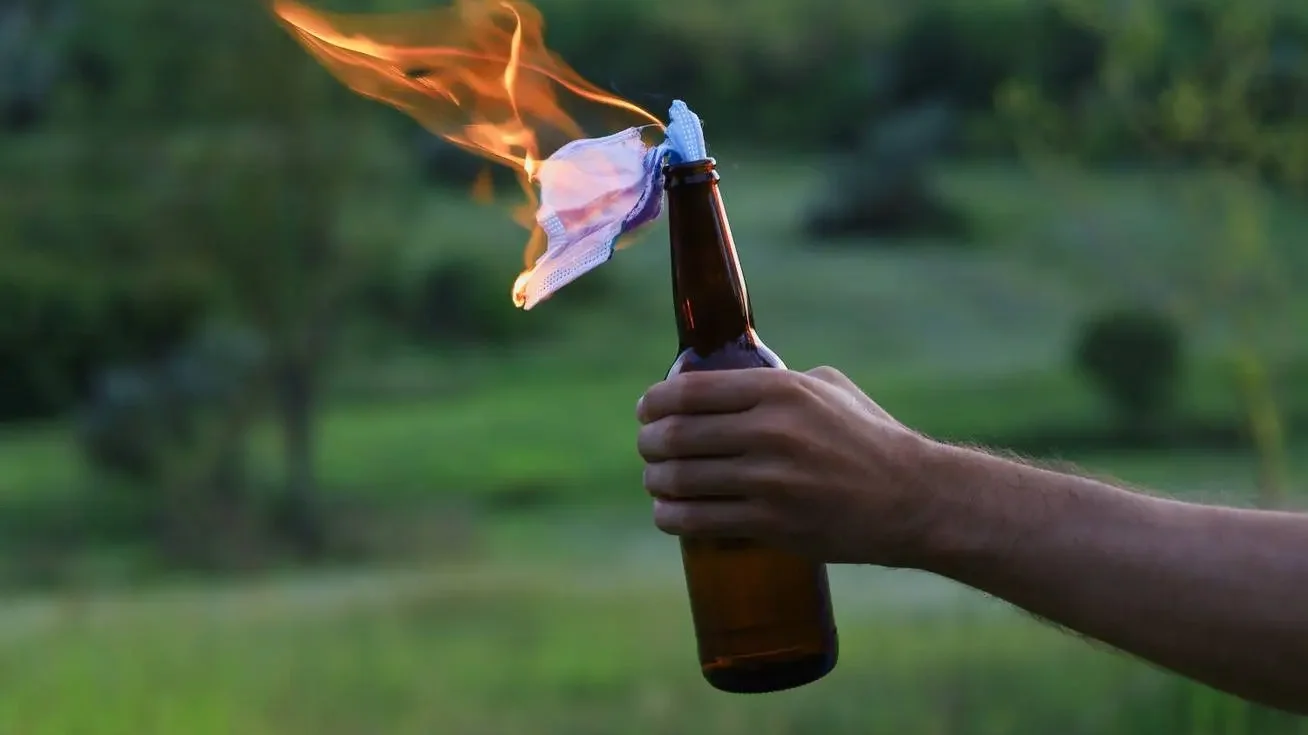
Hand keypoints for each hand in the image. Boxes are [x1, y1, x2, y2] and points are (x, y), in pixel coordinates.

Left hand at [636, 366, 940, 566]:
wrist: (911, 498)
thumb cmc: (869, 438)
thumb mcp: (828, 387)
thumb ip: (777, 380)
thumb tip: (726, 381)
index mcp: (780, 391)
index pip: (691, 392)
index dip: (656, 402)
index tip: (647, 410)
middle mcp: (770, 432)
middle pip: (677, 435)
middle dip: (651, 443)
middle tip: (649, 448)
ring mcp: (769, 481)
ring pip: (681, 479)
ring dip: (656, 481)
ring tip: (655, 481)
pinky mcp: (772, 522)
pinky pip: (700, 520)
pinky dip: (671, 517)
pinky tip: (667, 513)